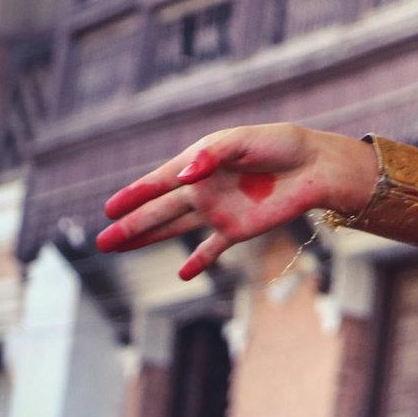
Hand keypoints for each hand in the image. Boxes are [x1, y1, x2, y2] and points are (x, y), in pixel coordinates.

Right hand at [96, 124, 374, 279]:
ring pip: (175, 230)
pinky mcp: (238, 230)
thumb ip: (212, 156)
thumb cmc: (279, 145)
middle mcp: (202, 189)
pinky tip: (182, 274)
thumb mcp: (244, 141)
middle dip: (131, 225)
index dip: (133, 195)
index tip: (108, 208)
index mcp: (198, 163)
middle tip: (102, 240)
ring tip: (121, 250)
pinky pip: (212, 249)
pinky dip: (198, 262)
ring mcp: (218, 211)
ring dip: (149, 240)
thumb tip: (183, 177)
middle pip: (159, 211)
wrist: (315, 166)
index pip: (158, 183)